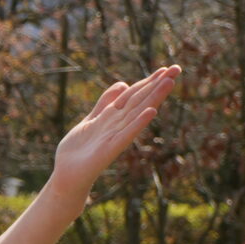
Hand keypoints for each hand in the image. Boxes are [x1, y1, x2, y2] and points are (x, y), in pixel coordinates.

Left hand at [47, 66, 178, 211]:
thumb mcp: (91, 119)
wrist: (67, 175)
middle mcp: (119, 124)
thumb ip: (105, 103)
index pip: (135, 94)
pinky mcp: (110, 149)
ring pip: (138, 113)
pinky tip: (151, 112)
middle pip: (141, 100)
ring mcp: (116, 136)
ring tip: (169, 82)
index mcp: (113, 116)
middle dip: (157, 84)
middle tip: (177, 69)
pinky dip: (139, 123)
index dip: (149, 81)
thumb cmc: (79, 150)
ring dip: (154, 97)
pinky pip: (127, 134)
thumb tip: (123, 84)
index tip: (167, 68)